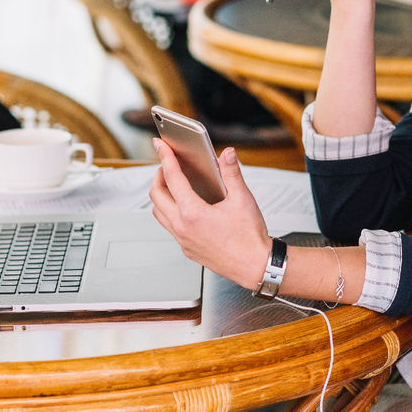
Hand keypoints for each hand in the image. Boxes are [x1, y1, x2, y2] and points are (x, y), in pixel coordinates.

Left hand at [149, 140, 271, 289]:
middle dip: (159, 175)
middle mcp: (183, 227)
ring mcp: (183, 240)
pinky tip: (184, 207)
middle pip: (156, 195)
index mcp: (193, 213)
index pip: (172, 178)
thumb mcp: (242, 199)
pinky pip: (169, 227)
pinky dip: (170, 212)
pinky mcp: (187, 249)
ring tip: (172, 184)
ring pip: (159, 213)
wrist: (255, 266)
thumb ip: (232, 173)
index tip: (161, 145)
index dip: (166, 157)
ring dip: (161, 196)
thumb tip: (227, 154)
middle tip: (167, 164)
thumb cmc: (250, 238)